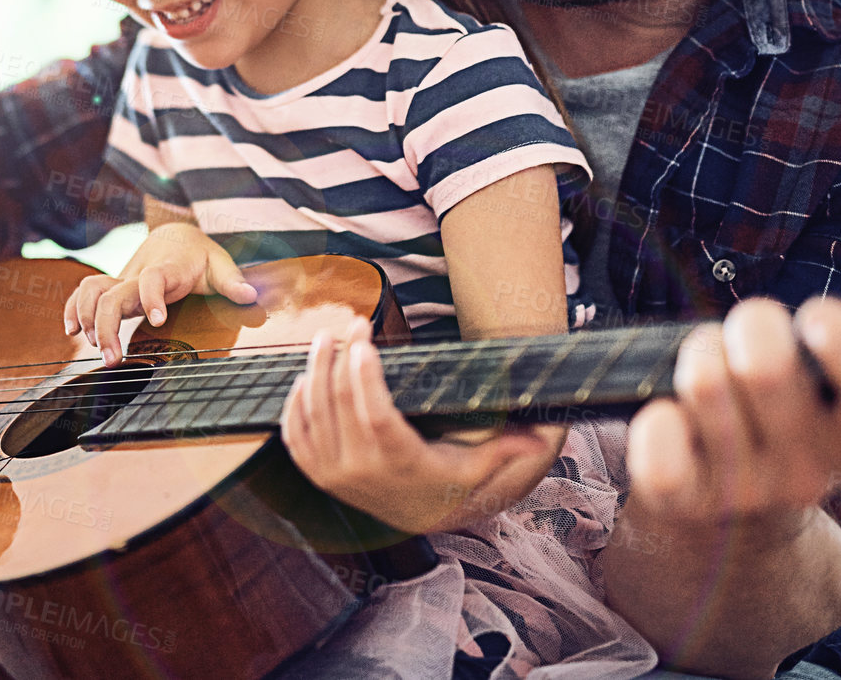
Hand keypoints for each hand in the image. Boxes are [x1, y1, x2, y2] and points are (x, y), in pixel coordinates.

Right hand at [64, 222, 256, 365]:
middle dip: (106, 325)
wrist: (175, 235)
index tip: (156, 320)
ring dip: (87, 319)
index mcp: (166, 268)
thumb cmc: (199, 255)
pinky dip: (73, 308)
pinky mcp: (113, 287)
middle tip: (112, 359)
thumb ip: (233, 280)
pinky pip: (84, 293)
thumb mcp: (220, 264)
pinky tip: (71, 331)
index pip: (152, 278)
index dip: (151, 297)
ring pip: (91, 291)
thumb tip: (251, 296)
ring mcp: (123, 280)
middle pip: (111, 293)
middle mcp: (138, 274)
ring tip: (97, 350)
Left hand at [281, 317, 565, 532]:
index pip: (375, 416)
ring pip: (313, 413)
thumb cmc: (449, 478)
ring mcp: (333, 474)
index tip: (364, 340)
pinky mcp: (316, 473)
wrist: (415, 516)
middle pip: (340, 404)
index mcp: (400, 463)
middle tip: (354, 323)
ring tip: (327, 337)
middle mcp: (361, 471)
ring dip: (315, 369)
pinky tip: (305, 374)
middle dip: (341, 356)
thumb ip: (508, 447)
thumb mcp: (480, 463)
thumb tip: (545, 435)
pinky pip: (294, 433)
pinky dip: (295, 401)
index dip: (365, 376)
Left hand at [625, 296, 840, 534]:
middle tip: (746, 333)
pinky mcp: (683, 501)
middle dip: (750, 323)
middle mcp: (811, 474)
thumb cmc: (783, 416)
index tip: (818, 315)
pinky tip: (666, 413)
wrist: (730, 525)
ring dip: (697, 353)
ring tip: (705, 365)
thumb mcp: (838, 387)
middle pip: (768, 369)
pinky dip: (653, 417)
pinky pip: (658, 450)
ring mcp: (745, 490)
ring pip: (705, 385)